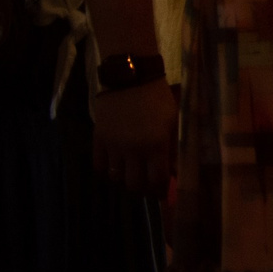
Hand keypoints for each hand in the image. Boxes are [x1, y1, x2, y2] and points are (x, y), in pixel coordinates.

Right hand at [93, 78, 176, 194]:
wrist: (131, 79)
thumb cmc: (158, 99)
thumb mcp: (173, 121)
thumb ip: (174, 148)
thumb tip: (174, 172)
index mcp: (155, 145)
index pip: (156, 180)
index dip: (159, 190)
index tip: (162, 192)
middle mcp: (133, 150)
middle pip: (134, 184)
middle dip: (142, 188)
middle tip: (147, 184)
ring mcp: (113, 146)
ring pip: (115, 178)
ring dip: (125, 178)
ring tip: (132, 172)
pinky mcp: (98, 139)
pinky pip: (98, 166)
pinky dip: (106, 170)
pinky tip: (115, 164)